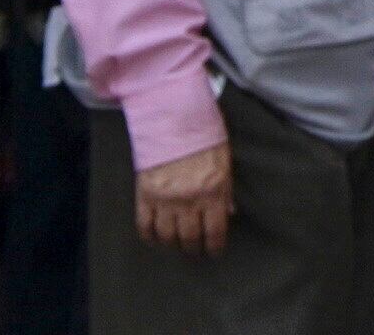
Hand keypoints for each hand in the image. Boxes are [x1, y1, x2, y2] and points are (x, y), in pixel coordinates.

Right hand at [134, 142, 232, 256]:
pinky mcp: (144, 195)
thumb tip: (229, 214)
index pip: (215, 230)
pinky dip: (150, 237)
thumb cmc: (205, 138)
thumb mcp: (224, 162)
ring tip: (177, 246)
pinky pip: (144, 225)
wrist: (173, 120)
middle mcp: (189, 199)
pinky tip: (155, 239)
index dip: (215, 246)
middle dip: (194, 249)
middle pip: (190, 237)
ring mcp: (164, 199)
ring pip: (167, 236)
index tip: (215, 253)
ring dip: (173, 245)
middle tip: (195, 253)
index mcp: (213, 190)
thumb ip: (226, 190)